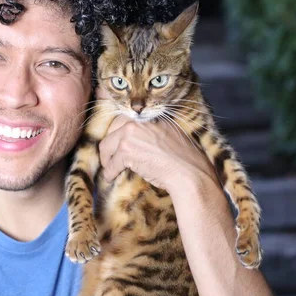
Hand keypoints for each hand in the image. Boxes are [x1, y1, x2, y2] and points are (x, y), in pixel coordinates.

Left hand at [96, 88, 219, 194]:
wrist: (189, 172)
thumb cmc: (184, 159)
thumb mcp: (168, 135)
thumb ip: (152, 133)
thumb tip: (136, 141)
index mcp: (149, 117)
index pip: (123, 121)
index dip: (117, 135)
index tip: (115, 145)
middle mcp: (137, 121)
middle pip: (111, 132)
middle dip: (109, 147)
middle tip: (110, 158)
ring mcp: (130, 134)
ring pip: (106, 147)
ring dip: (107, 160)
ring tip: (110, 170)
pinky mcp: (126, 150)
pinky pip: (111, 164)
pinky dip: (109, 173)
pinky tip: (111, 178)